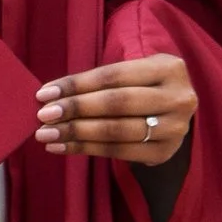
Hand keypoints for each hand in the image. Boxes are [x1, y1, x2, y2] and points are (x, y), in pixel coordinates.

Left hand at [36, 52, 194, 162]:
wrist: (174, 112)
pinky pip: (118, 151)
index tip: (45, 93)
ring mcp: (175, 129)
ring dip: (76, 133)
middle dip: (75, 109)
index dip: (77, 84)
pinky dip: (86, 149)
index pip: (114, 76)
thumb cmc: (144, 86)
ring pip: (116, 131)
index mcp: (169, 68)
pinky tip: (63, 146)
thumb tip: (51, 96)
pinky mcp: (164, 153)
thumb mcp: (134, 73)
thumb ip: (100, 82)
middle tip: (43, 115)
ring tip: (47, 134)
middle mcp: (178, 98)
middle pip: (117, 103)